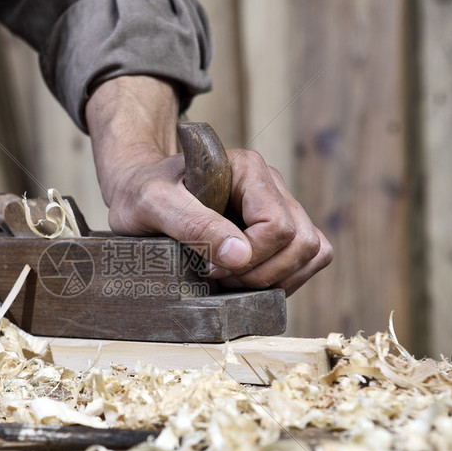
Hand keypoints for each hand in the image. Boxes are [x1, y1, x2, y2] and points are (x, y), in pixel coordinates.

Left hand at [103, 149, 331, 294]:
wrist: (137, 190)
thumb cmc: (141, 191)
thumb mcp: (153, 204)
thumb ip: (194, 225)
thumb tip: (240, 254)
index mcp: (247, 170)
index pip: (277, 226)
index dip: (249, 257)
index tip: (210, 266)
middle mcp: (271, 185)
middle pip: (303, 242)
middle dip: (264, 273)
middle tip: (221, 277)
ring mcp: (280, 206)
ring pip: (313, 251)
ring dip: (278, 278)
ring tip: (234, 280)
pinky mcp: (279, 229)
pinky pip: (310, 258)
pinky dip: (287, 278)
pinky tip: (249, 281)